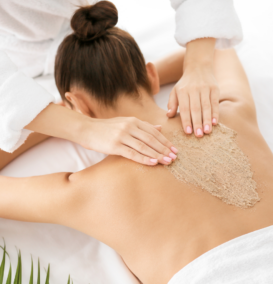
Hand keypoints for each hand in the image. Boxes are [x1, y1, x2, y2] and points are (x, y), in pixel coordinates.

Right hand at [25, 104, 176, 165]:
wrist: (87, 129)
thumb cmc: (107, 128)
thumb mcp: (126, 122)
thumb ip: (143, 126)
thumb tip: (160, 128)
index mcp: (134, 121)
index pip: (154, 132)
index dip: (165, 141)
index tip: (174, 149)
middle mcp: (129, 126)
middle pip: (151, 139)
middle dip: (164, 149)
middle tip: (174, 157)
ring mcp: (122, 135)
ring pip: (144, 146)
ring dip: (157, 155)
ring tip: (167, 161)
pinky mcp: (114, 145)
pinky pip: (132, 153)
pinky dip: (144, 158)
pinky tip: (153, 163)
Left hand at [167, 65, 218, 135]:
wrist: (198, 66)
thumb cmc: (185, 83)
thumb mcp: (175, 91)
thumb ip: (172, 103)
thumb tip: (169, 115)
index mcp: (182, 91)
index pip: (184, 108)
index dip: (186, 120)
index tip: (188, 132)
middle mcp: (194, 89)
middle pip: (195, 109)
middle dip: (197, 123)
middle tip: (198, 135)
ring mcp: (205, 88)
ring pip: (206, 106)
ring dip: (207, 120)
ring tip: (207, 131)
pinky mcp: (215, 88)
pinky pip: (215, 102)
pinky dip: (215, 113)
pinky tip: (215, 122)